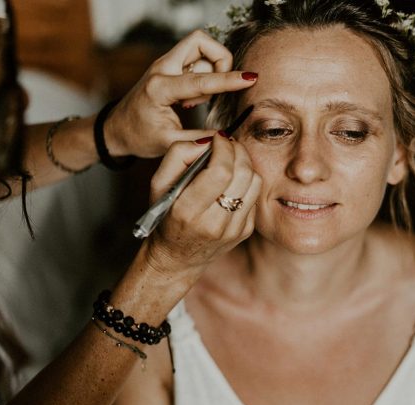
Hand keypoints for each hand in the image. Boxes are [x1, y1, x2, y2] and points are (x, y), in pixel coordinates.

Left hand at [102, 30, 256, 158]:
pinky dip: (204, 74)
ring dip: (211, 70)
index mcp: (159, 88)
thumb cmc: (138, 136)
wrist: (117, 128)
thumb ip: (197, 140)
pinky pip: (196, 59)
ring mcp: (166, 65)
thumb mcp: (168, 144)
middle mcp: (162, 69)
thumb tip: (224, 137)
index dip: (228, 80)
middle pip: (200, 41)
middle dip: (220, 58)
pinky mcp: (170, 67)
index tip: (250, 78)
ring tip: (200, 99)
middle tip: (220, 85)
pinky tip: (194, 96)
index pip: (201, 80)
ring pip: (200, 50)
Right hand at [143, 134, 260, 272]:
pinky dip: (246, 182)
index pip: (220, 171)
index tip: (218, 139)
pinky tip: (231, 183)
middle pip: (242, 174)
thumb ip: (178, 155)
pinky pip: (255, 195)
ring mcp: (233, 230)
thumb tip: (208, 140)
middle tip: (227, 144)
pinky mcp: (245, 231)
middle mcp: (213, 224)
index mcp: (188, 211)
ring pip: (255, 182)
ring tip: (230, 160)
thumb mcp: (158, 183)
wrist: (178, 255)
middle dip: (237, 150)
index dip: (224, 148)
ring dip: (245, 163)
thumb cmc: (166, 215)